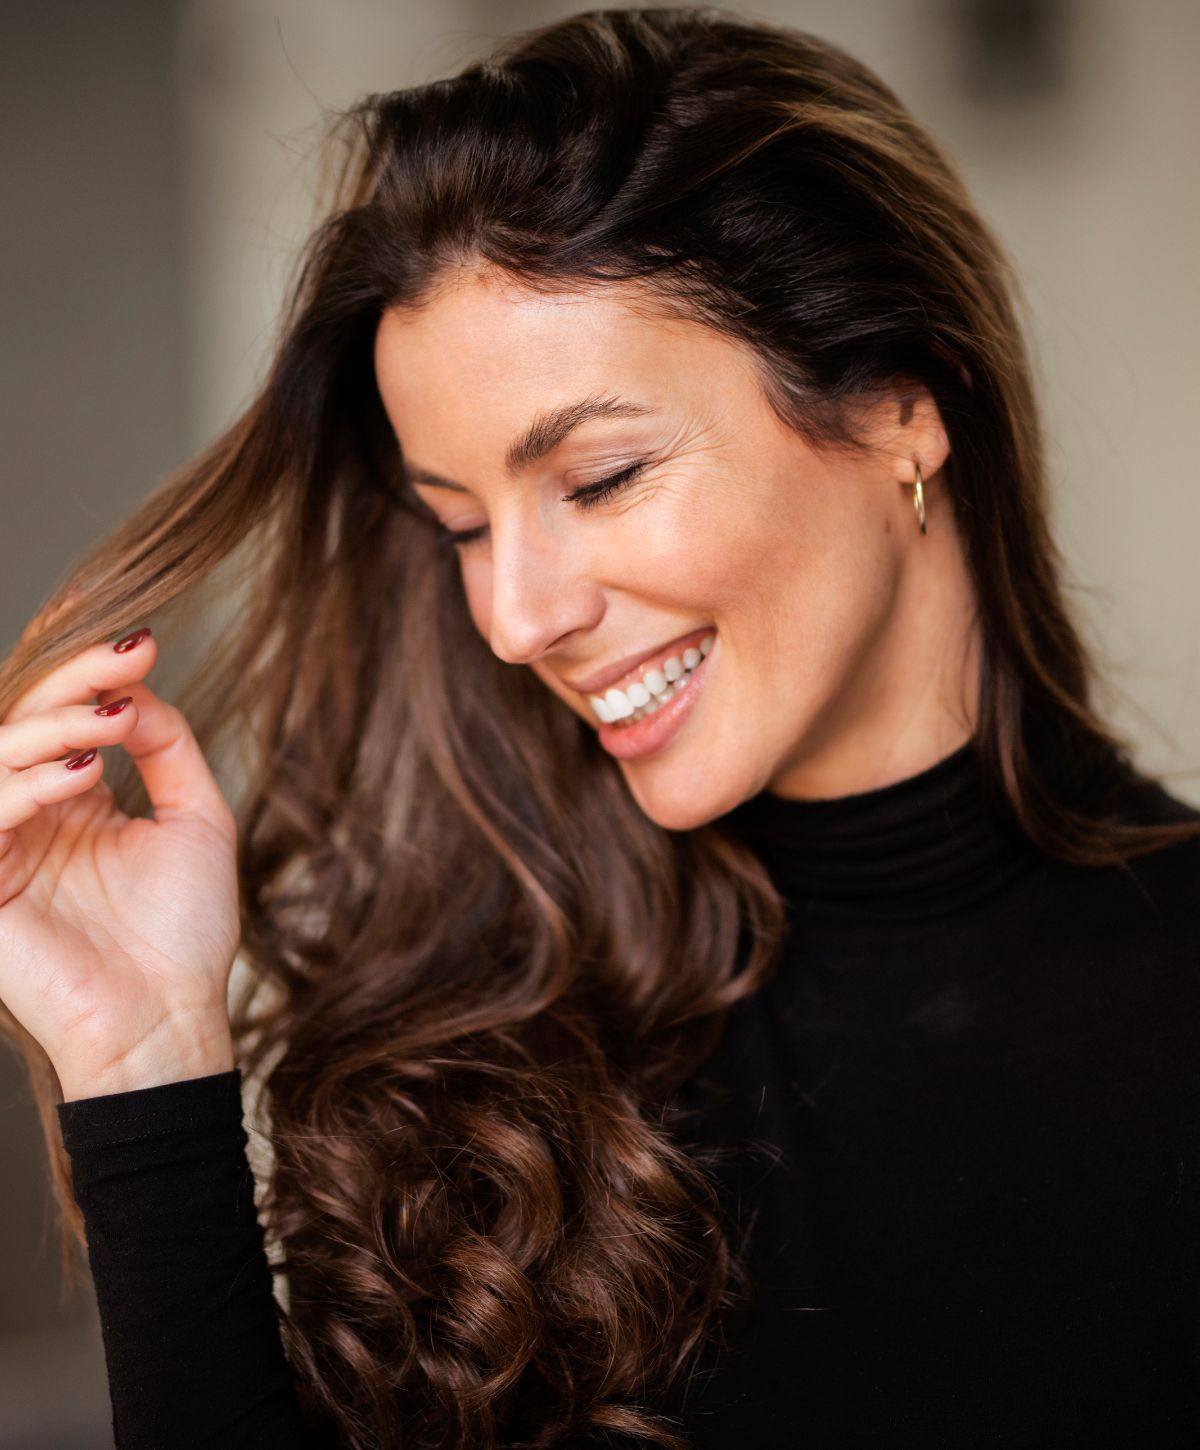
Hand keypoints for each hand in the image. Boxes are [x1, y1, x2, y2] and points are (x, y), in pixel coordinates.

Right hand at [0, 627, 239, 1099]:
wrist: (169, 1019)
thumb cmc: (184, 934)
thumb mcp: (196, 821)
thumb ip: (169, 750)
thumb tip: (138, 690)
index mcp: (74, 804)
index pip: (68, 719)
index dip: (96, 675)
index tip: (143, 642)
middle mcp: (31, 818)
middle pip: (26, 722)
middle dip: (76, 681)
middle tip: (127, 657)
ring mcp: (1, 847)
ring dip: (54, 725)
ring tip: (113, 720)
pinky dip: (31, 783)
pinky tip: (85, 771)